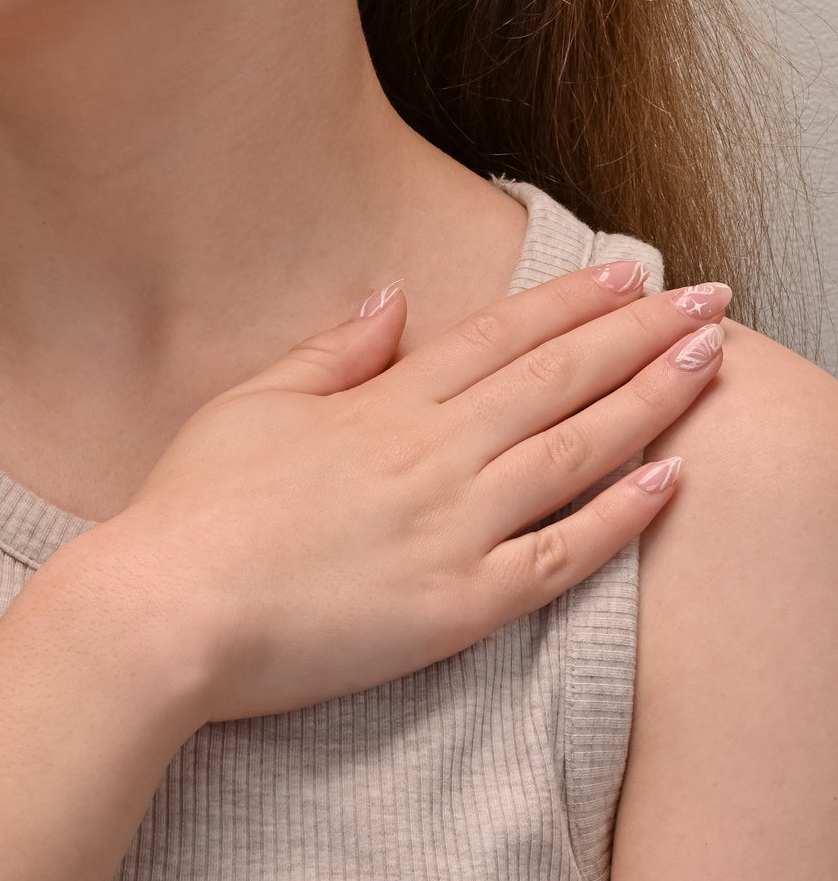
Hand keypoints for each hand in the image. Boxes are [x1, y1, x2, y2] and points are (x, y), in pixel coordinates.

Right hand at [88, 264, 726, 728]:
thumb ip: (329, 353)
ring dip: (652, 400)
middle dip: (641, 331)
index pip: (499, 337)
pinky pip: (559, 556)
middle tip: (711, 298)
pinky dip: (619, 518)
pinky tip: (671, 481)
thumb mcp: (248, 405)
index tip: (629, 270)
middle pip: (558, 378)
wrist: (167, 609)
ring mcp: (452, 529)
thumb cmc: (192, 510)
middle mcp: (433, 454)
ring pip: (576, 451)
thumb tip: (390, 301)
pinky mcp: (457, 606)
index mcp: (381, 405)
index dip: (571, 300)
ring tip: (712, 361)